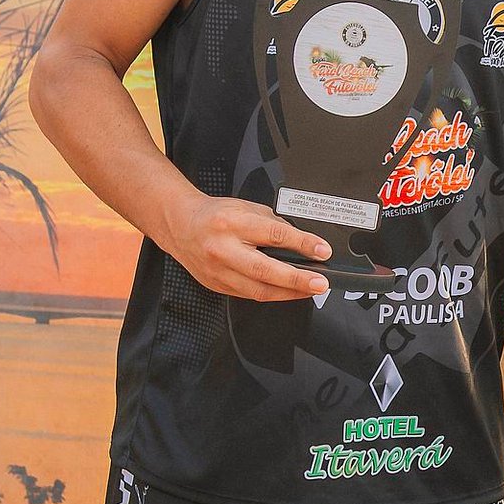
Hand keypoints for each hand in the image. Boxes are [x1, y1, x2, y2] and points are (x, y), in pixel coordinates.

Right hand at [166, 193, 331, 301]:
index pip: (274, 235)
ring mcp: (218, 271)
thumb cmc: (214, 215)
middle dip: (297, 279)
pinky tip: (287, 292)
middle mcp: (223, 249)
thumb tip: (301, 243)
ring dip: (289, 293)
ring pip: (258, 290)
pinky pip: (249, 295)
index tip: (322, 251)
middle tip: (320, 282)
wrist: (181, 225)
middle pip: (265, 270)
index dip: (302, 245)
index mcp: (232, 223)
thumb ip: (273, 224)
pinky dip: (272, 295)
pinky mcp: (217, 285)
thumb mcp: (246, 208)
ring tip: (309, 290)